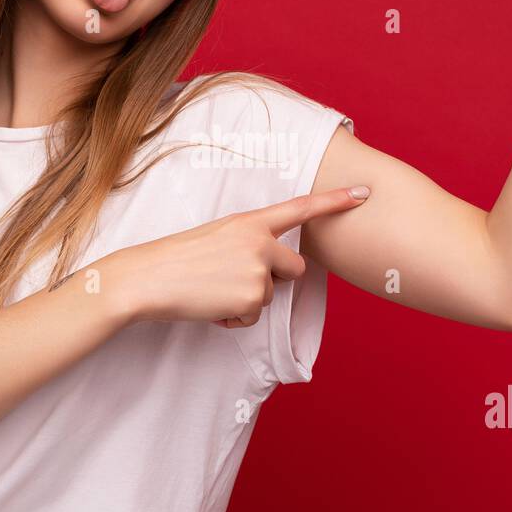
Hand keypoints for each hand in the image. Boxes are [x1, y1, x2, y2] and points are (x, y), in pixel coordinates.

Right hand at [98, 187, 370, 327]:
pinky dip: (233, 318)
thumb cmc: (176, 258)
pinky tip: (210, 305)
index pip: (300, 208)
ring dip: (246, 301)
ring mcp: (258, 270)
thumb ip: (248, 243)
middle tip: (235, 280)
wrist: (147, 278)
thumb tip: (266, 270)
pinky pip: (253, 317)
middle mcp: (260, 242)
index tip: (364, 193)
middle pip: (295, 269)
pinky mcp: (251, 298)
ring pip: (270, 296)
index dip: (335, 201)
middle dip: (274, 281)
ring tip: (212, 290)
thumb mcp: (217, 236)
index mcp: (250, 221)